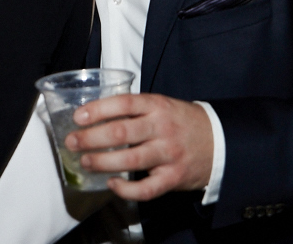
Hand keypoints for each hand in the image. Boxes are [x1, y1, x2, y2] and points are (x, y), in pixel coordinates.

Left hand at [66, 93, 213, 201]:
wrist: (220, 141)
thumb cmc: (182, 122)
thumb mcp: (162, 105)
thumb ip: (134, 109)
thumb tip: (94, 114)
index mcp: (157, 105)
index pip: (123, 103)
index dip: (98, 110)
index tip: (78, 117)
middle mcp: (162, 128)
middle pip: (121, 132)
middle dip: (91, 138)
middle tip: (72, 142)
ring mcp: (168, 154)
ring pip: (130, 160)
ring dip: (102, 162)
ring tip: (85, 162)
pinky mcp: (173, 177)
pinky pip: (146, 189)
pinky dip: (126, 190)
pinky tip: (112, 185)